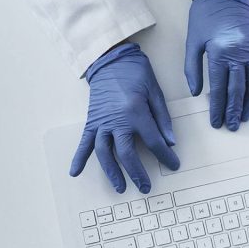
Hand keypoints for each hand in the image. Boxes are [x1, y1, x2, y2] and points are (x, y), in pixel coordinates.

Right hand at [70, 43, 179, 192]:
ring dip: (112, 173)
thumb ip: (163, 119)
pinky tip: (75, 172)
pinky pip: (84, 143)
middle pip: (127, 154)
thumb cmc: (136, 73)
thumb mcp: (155, 92)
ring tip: (120, 188)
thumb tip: (170, 142)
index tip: (173, 165)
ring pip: (105, 153)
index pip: (154, 141)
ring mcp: (101, 122)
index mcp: (136, 112)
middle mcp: (117, 121)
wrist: (110, 59)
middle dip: (137, 173)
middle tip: (146, 188)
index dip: (165, 156)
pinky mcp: (91, 121)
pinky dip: (79, 158)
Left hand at [185, 0, 248, 130]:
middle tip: (232, 126)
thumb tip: (196, 93)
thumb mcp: (192, 42)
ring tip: (246, 117)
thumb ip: (192, 69)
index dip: (217, 108)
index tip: (216, 122)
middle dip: (234, 111)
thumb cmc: (205, 17)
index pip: (219, 88)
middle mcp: (239, 53)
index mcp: (219, 53)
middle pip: (238, 89)